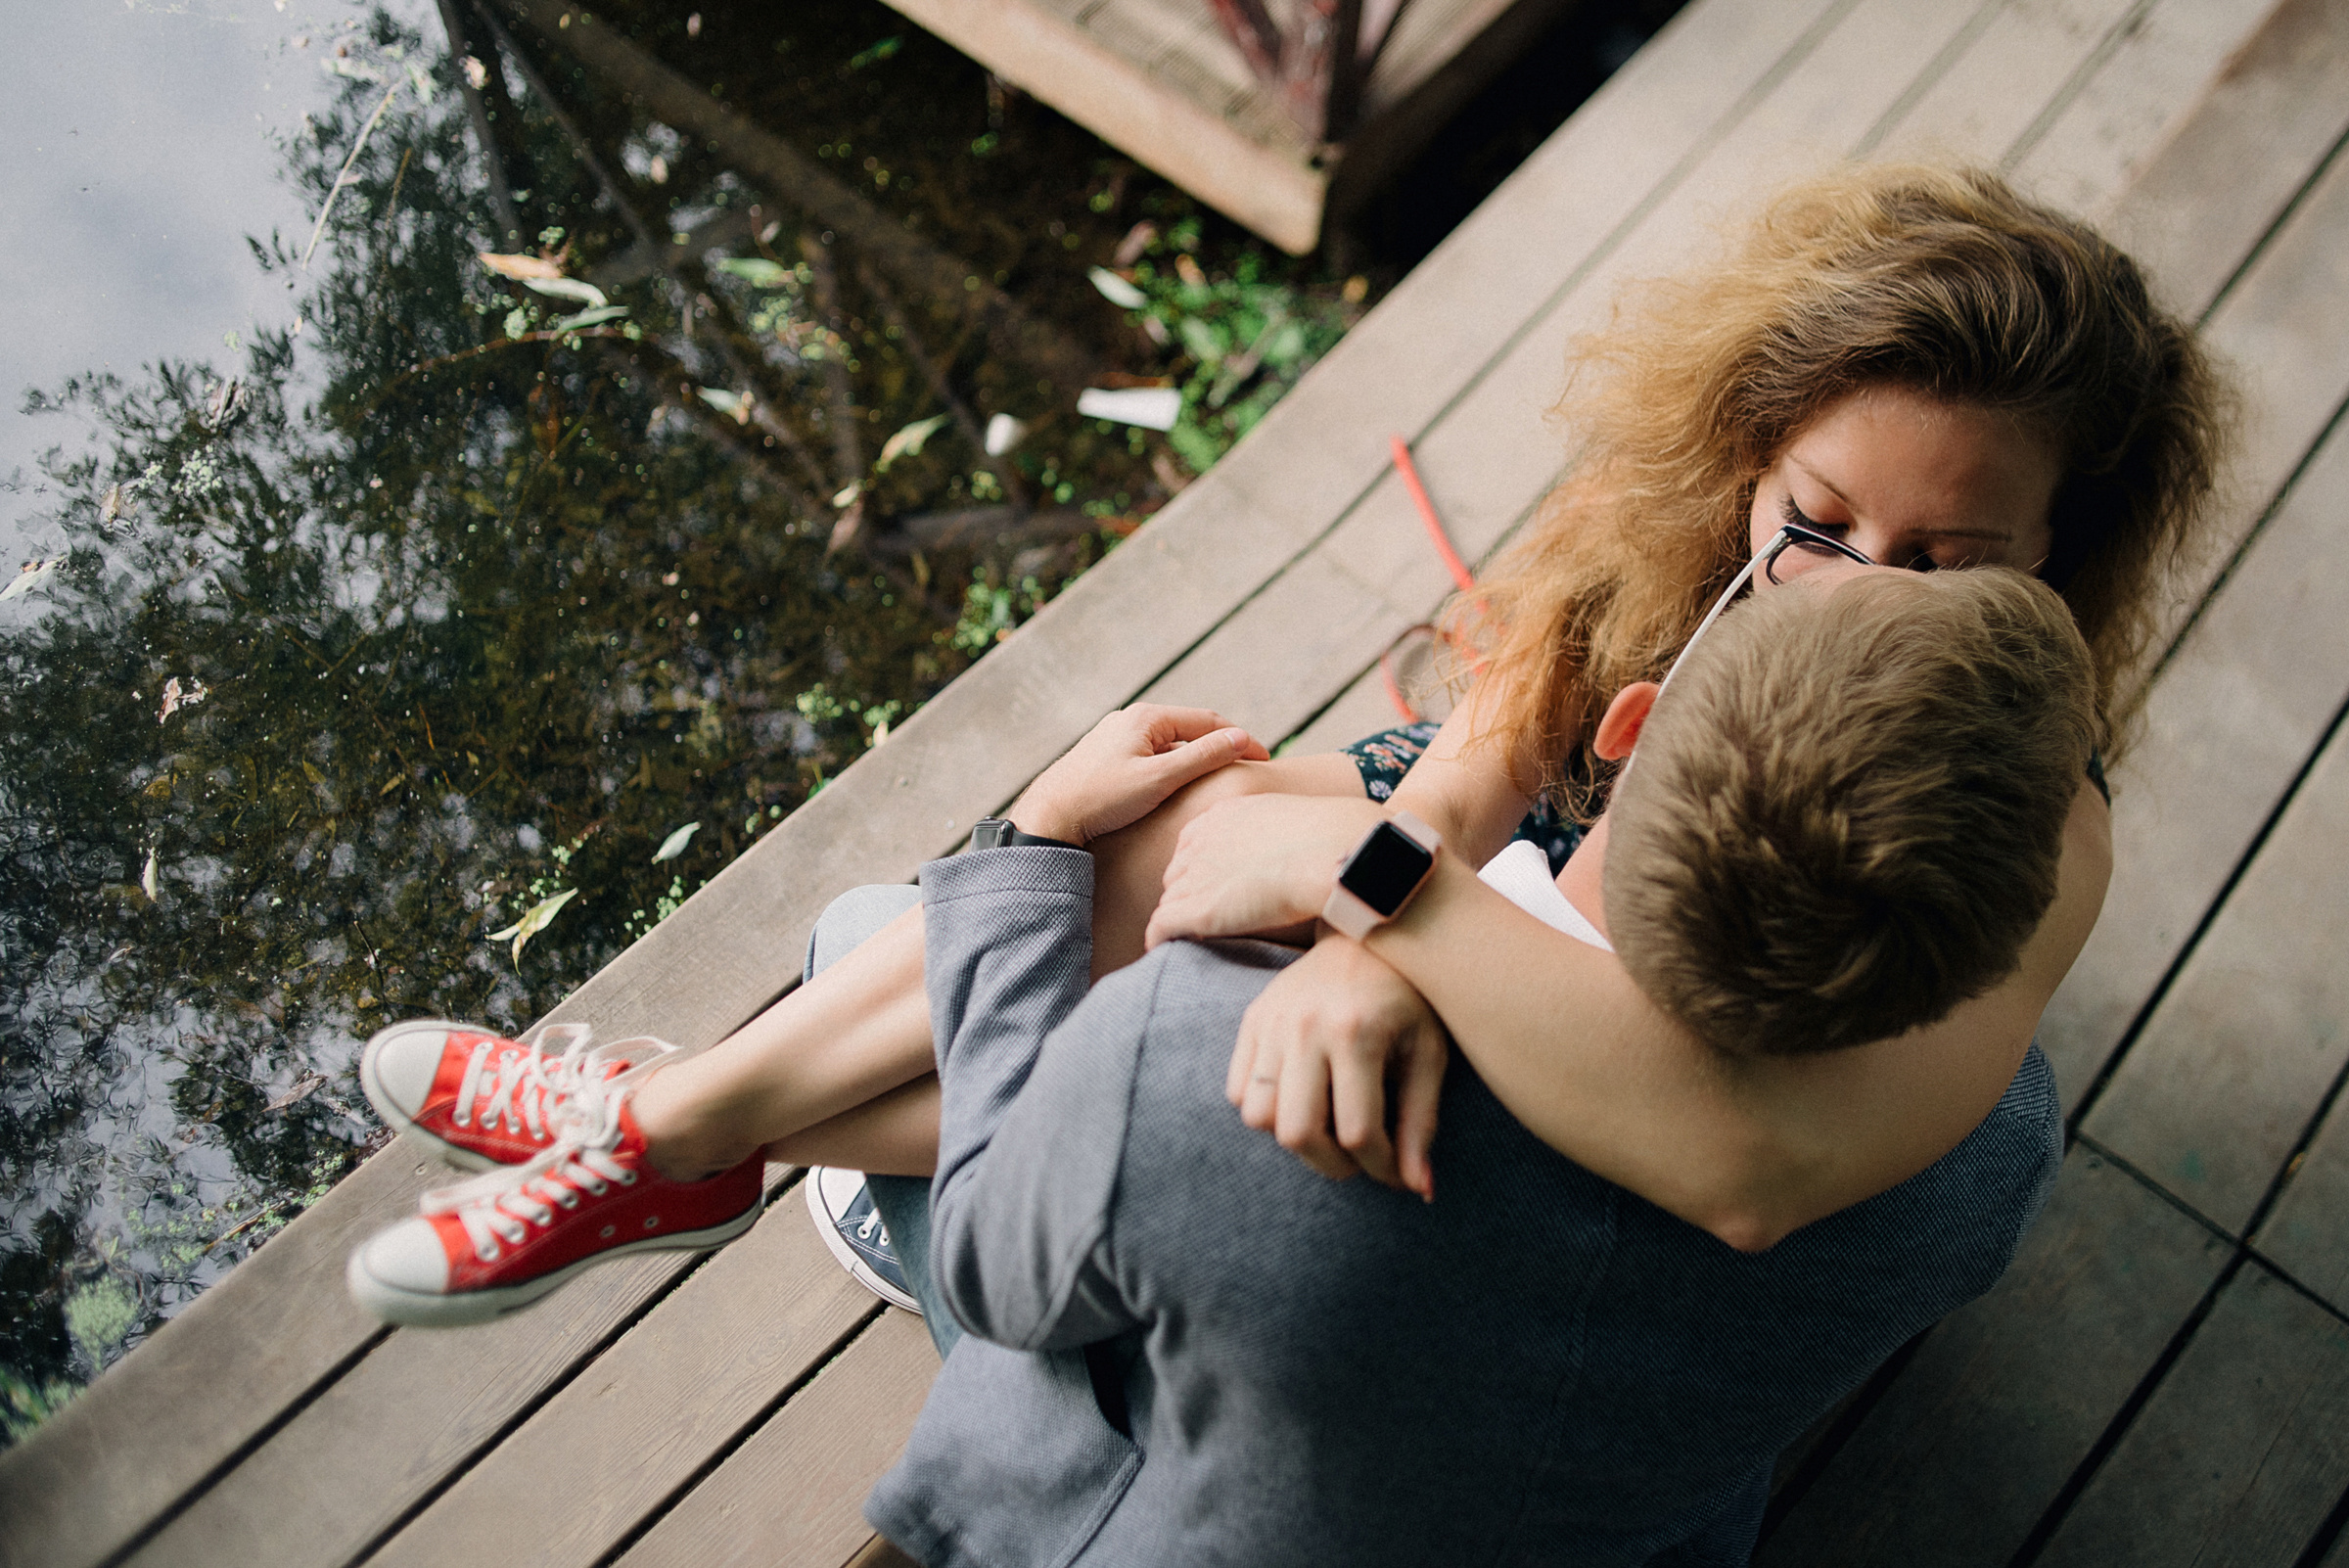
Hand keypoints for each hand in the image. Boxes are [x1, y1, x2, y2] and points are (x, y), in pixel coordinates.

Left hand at [1009, 705, 1268, 846]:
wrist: (1050, 817)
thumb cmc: (1103, 799)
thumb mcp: (1161, 779)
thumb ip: (1203, 757)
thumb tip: (1242, 739)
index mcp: (1147, 717)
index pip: (1208, 721)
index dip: (1240, 739)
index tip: (1265, 761)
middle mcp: (1131, 719)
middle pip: (1189, 729)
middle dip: (1220, 745)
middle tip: (1248, 767)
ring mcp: (1116, 736)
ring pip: (1169, 743)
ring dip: (1196, 756)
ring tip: (1220, 777)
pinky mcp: (1106, 755)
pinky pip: (1151, 754)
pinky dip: (1173, 765)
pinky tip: (1179, 786)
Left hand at [1147, 792, 1381, 946]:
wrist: (1334, 851)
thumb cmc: (1332, 840)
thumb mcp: (1293, 821)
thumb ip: (1275, 834)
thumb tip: (1288, 855)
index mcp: (1223, 816)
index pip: (1192, 845)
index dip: (1201, 870)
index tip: (1214, 886)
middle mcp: (1201, 842)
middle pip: (1177, 873)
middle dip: (1186, 894)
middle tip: (1205, 916)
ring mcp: (1196, 875)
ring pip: (1169, 900)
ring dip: (1176, 919)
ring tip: (1184, 938)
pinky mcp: (1198, 909)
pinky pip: (1160, 926)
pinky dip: (1159, 938)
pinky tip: (1162, 949)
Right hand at [1228, 935, 1446, 1198]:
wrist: (1368, 929)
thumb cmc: (1410, 997)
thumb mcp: (1429, 1053)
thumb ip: (1422, 1121)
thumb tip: (1420, 1189)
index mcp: (1357, 1031)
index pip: (1357, 1132)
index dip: (1380, 1168)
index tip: (1396, 1174)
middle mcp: (1305, 1026)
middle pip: (1297, 1132)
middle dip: (1330, 1165)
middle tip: (1356, 1161)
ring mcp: (1271, 1021)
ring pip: (1258, 1116)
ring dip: (1293, 1138)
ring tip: (1328, 1129)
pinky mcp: (1251, 1019)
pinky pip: (1238, 1090)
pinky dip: (1266, 1111)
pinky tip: (1303, 1101)